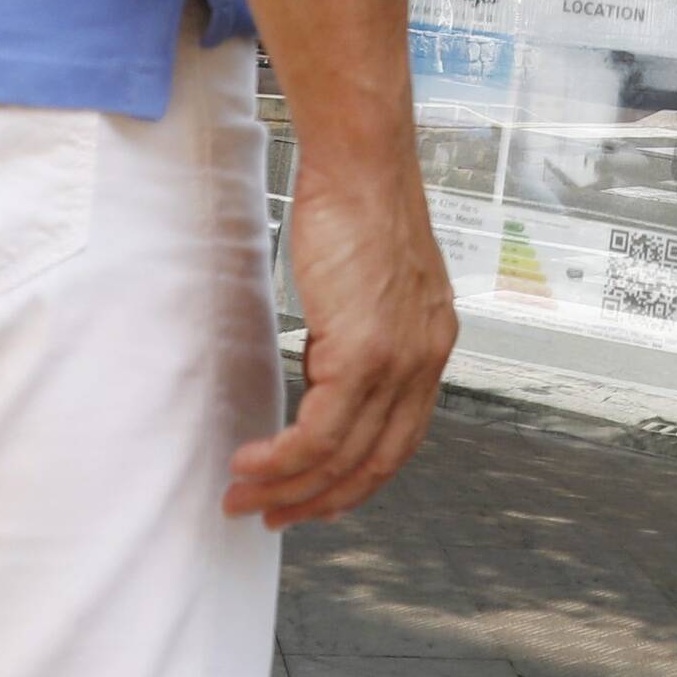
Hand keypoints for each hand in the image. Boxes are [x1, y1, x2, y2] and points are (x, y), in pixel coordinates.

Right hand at [226, 154, 453, 526]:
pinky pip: (319, 432)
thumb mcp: (373, 282)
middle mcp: (425, 360)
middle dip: (319, 501)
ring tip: (244, 496)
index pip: (400, 439)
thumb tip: (324, 370)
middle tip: (273, 516)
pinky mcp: (364, 352)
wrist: (361, 160)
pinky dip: (282, 458)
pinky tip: (251, 461)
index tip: (316, 496)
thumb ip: (361, 331)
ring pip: (342, 457)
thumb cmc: (358, 204)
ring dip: (288, 487)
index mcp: (432, 345)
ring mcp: (398, 361)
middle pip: (375, 463)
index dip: (357, 479)